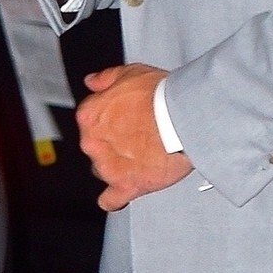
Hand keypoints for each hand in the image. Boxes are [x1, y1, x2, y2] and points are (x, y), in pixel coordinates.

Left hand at [76, 63, 191, 210]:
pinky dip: (115, 198)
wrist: (182, 118)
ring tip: (141, 158)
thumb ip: (106, 78)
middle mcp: (93, 142)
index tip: (124, 119)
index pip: (90, 121)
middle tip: (137, 137)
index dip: (109, 120)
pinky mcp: (126, 186)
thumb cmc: (160, 96)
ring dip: (117, 166)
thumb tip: (92, 82)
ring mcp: (108, 166)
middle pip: (95, 147)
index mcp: (90, 115)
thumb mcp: (130, 72)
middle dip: (113, 143)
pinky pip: (111, 200)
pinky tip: (123, 192)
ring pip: (103, 171)